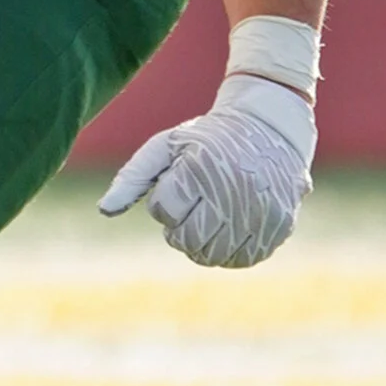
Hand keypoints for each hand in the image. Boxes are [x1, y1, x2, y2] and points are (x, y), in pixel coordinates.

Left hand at [99, 70, 314, 267]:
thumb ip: (131, 178)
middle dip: (180, 229)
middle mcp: (234, 191)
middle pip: (187, 239)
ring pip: (214, 255)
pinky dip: (230, 252)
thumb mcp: (165, 146)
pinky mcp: (280, 224)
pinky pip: (244, 258)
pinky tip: (229, 229)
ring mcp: (260, 210)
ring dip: (202, 244)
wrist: (269, 127)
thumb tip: (104, 211)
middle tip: (191, 206)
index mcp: (200, 169)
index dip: (164, 202)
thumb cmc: (207, 139)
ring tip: (208, 217)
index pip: (164, 211)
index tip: (177, 185)